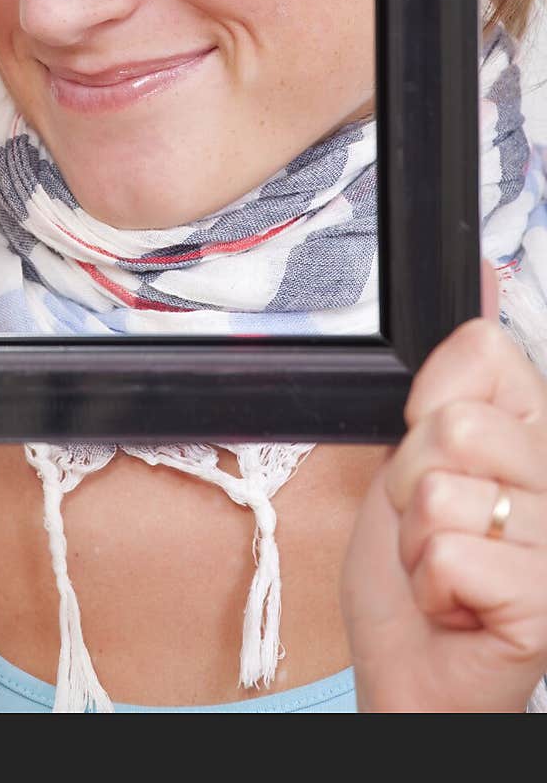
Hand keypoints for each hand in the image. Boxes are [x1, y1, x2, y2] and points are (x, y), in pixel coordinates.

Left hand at [340, 259, 546, 711]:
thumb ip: (450, 376)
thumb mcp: (416, 454)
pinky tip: (456, 606)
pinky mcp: (545, 599)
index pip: (485, 351)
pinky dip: (428, 586)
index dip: (429, 402)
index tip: (432, 453)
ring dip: (416, 541)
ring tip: (444, 568)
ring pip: (441, 491)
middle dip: (411, 481)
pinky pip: (448, 554)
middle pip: (455, 424)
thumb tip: (484, 272)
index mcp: (538, 433)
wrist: (410, 672)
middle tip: (432, 526)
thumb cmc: (413, 570)